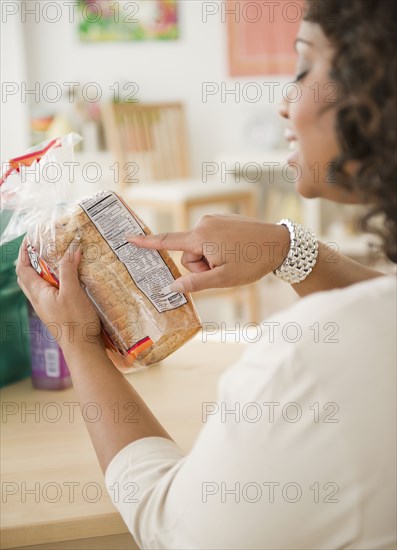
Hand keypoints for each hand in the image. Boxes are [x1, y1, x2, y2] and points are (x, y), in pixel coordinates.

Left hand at [16, 237, 101, 351]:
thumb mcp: (73, 291)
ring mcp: (47, 308)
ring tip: (59, 261)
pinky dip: (56, 282)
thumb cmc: (76, 321)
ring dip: (46, 272)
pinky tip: (70, 281)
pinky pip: (51, 293)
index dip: (24, 253)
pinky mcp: (57, 313)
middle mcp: (38, 300)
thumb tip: (70, 250)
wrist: (82, 348)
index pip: (23, 269)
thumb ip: (69, 270)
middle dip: (33, 261)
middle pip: (28, 277)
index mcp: (37, 293)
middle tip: (44, 249)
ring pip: (40, 285)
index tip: (31, 240)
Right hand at [126, 214, 289, 292]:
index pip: (167, 241)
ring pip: (200, 247)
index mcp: (200, 236)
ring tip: (232, 259)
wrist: (281, 244)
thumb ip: (194, 284)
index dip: (146, 242)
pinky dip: (218, 249)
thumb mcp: (222, 279)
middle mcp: (204, 223)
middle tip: (223, 269)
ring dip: (211, 258)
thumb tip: (171, 288)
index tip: (128, 238)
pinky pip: (210, 239)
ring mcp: (214, 220)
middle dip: (201, 265)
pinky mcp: (223, 220)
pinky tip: (236, 251)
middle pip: (188, 253)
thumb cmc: (252, 262)